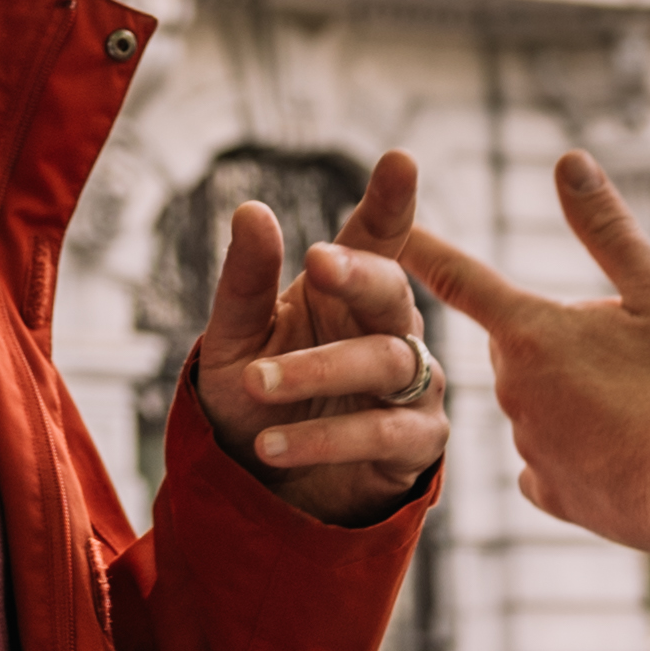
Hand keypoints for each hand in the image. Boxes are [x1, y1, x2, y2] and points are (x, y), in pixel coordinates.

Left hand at [191, 149, 451, 526]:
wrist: (263, 489)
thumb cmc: (256, 400)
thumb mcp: (233, 339)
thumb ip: (245, 281)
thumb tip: (252, 210)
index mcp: (349, 291)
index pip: (378, 237)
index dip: (391, 202)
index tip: (399, 161)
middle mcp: (390, 328)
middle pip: (390, 290)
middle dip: (358, 274)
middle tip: (316, 261)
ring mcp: (412, 385)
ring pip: (385, 361)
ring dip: (317, 371)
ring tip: (257, 383)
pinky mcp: (416, 443)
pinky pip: (382, 433)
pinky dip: (326, 437)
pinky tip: (273, 444)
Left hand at [399, 151, 649, 558]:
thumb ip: (606, 227)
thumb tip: (568, 162)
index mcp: (531, 332)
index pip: (461, 279)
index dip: (424, 251)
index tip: (389, 234)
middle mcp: (513, 390)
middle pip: (518, 347)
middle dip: (555, 342)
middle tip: (624, 353)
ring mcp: (530, 447)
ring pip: (537, 405)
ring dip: (571, 399)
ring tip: (638, 406)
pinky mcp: (553, 494)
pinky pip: (548, 464)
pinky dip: (575, 454)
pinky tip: (615, 453)